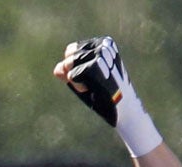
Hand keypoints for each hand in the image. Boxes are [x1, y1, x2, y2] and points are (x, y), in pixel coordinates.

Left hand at [55, 37, 162, 155]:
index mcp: (104, 43)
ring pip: (69, 65)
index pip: (70, 51)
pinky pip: (72, 75)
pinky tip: (93, 89)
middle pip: (68, 57)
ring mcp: (100, 52)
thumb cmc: (106, 95)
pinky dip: (78, 86)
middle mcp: (103, 44)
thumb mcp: (86, 80)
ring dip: (77, 80)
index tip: (93, 78)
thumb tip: (58, 68)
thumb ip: (70, 71)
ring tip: (94, 86)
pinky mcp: (96, 63)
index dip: (75, 68)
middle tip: (94, 83)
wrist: (123, 108)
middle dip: (74, 73)